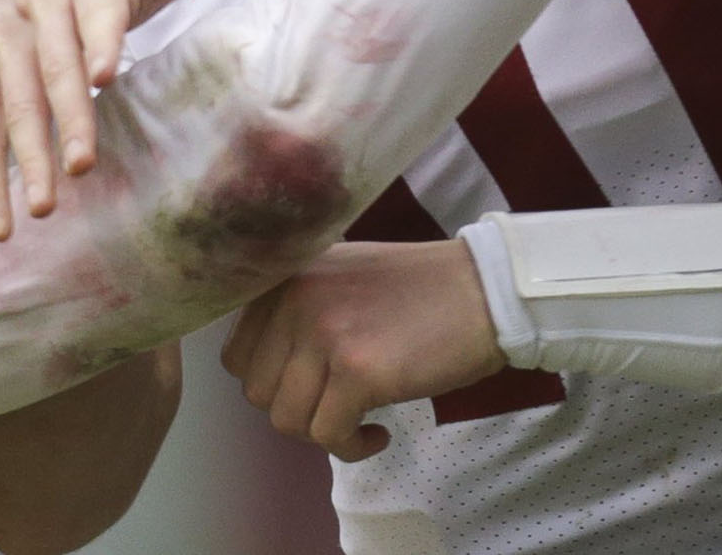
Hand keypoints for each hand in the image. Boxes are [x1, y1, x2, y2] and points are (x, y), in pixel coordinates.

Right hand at [0, 0, 245, 240]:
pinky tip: (3, 220)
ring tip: (45, 207)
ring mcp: (0, 38)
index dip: (99, 38)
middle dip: (66, 116)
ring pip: (14, 101)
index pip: (94, 8)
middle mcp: (36, 3)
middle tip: (82, 166)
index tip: (105, 74)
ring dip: (26, 156)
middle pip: (53, 65)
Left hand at [220, 240, 506, 461]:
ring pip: (286, 419)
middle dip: (296, 409)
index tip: (310, 385)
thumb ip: (295, 306)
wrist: (484, 291)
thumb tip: (263, 364)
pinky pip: (327, 436)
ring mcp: (324, 335)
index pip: (237, 354)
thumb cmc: (420, 288)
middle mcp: (294, 299)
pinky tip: (379, 432)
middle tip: (337, 405)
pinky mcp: (357, 373)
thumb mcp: (338, 273)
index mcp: (286, 276)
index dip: (272, 380)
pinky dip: (350, 447)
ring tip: (359, 420)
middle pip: (257, 391)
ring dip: (322, 431)